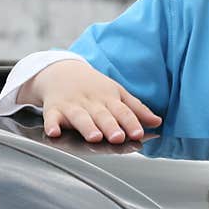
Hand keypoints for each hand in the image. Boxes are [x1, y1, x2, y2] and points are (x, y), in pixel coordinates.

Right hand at [19, 59, 161, 143]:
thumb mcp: (116, 94)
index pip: (122, 111)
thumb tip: (158, 122)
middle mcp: (91, 102)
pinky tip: (54, 133)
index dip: (131, 122)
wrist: (61, 71)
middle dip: (110, 126)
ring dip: (87, 127)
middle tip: (118, 137)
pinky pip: (51, 117)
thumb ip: (136, 110)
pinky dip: (51, 125)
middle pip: (102, 115)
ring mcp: (72, 106)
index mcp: (109, 99)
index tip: (138, 133)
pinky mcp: (54, 109)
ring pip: (80, 117)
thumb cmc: (94, 87)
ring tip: (94, 137)